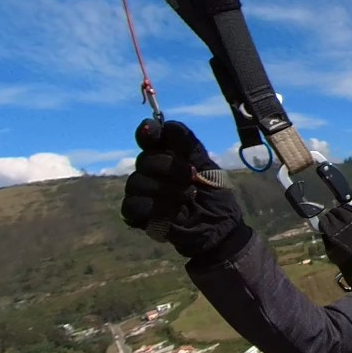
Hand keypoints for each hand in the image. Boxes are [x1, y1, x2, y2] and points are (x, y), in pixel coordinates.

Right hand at [120, 120, 243, 259]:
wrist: (219, 228)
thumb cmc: (215, 196)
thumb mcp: (208, 168)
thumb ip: (189, 146)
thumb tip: (168, 124)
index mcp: (168, 155)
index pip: (149, 137)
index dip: (148, 132)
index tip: (154, 133)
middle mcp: (151, 170)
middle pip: (144, 159)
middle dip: (169, 168)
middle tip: (191, 177)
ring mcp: (142, 192)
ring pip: (136, 182)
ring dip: (165, 190)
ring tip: (188, 197)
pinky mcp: (138, 214)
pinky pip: (132, 205)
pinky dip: (152, 207)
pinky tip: (171, 212)